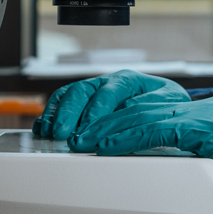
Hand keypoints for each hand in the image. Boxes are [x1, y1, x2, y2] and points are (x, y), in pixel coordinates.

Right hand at [32, 69, 189, 139]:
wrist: (166, 102)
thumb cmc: (167, 102)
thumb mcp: (168, 101)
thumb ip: (150, 104)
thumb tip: (130, 110)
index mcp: (128, 79)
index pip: (109, 92)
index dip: (96, 111)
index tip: (88, 129)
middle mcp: (107, 82)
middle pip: (83, 91)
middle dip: (70, 113)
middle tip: (63, 133)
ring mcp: (93, 91)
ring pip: (69, 95)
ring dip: (57, 114)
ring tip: (50, 133)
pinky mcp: (83, 102)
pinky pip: (61, 103)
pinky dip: (51, 114)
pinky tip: (44, 128)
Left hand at [69, 96, 212, 209]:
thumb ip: (201, 155)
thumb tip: (173, 166)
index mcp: (209, 113)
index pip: (153, 105)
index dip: (119, 115)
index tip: (94, 128)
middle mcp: (206, 107)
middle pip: (142, 103)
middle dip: (105, 117)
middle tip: (77, 131)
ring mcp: (209, 116)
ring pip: (146, 112)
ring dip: (108, 126)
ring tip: (82, 138)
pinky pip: (162, 128)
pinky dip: (131, 135)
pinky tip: (111, 144)